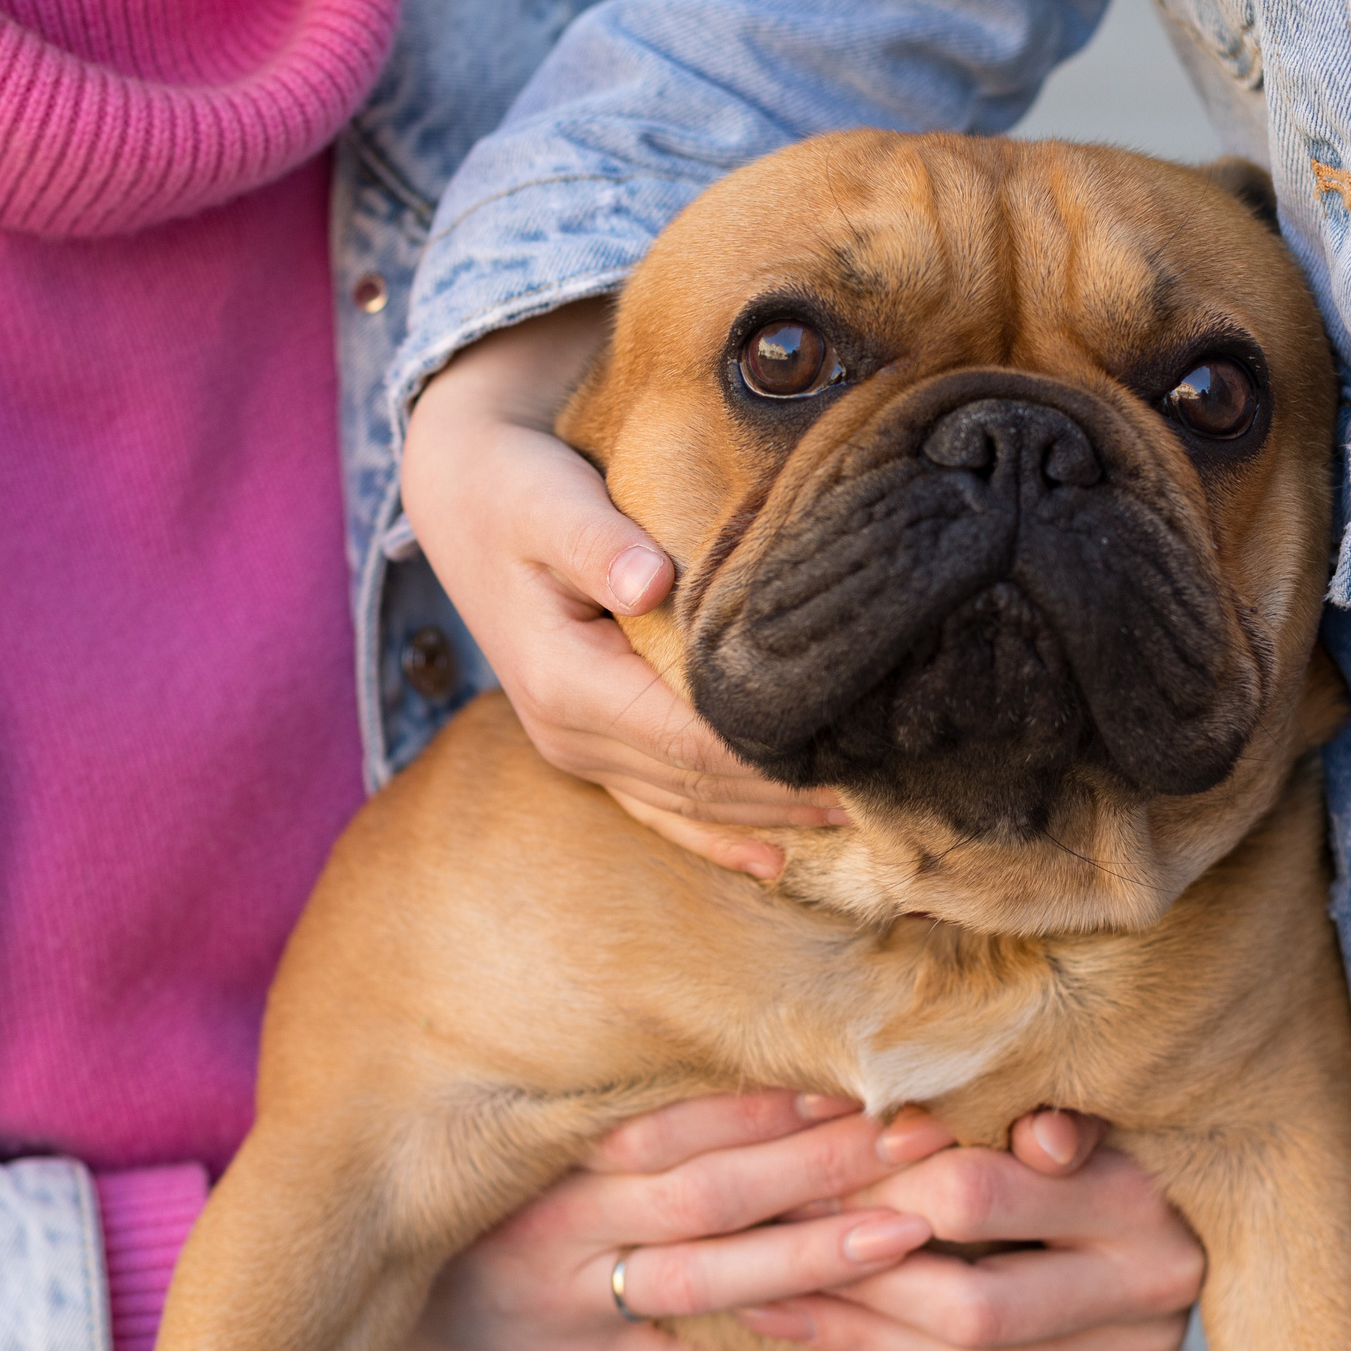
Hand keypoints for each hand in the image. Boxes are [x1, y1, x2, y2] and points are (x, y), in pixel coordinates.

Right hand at [375, 1091, 962, 1350]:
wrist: (350, 1284)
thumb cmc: (464, 1174)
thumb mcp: (509, 1104)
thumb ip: (598, 1057)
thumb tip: (717, 983)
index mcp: (551, 1137)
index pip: (671, 1109)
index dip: (766, 1092)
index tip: (860, 1065)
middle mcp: (563, 1215)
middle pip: (706, 1184)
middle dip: (818, 1158)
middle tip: (924, 1129)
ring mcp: (576, 1299)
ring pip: (708, 1278)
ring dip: (815, 1258)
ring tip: (914, 1234)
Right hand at [401, 305, 846, 875]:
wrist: (463, 499)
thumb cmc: (516, 489)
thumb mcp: (545, 499)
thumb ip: (595, 540)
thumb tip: (647, 578)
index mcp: (563, 681)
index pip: (687, 738)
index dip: (768, 753)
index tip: (848, 752)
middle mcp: (567, 734)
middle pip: (698, 784)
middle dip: (788, 793)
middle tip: (888, 789)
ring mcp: (576, 749)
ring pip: (685, 806)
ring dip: (768, 819)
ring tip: (860, 819)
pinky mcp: (590, 744)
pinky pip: (659, 807)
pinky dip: (719, 837)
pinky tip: (777, 860)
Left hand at [737, 1109, 1206, 1350]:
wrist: (1194, 1195)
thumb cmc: (1109, 1116)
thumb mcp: (1073, 1091)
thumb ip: (1021, 1101)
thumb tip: (959, 1127)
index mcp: (1139, 1196)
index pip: (976, 1198)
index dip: (875, 1186)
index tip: (800, 1173)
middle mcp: (1152, 1286)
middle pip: (974, 1309)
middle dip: (860, 1288)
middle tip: (768, 1261)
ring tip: (776, 1313)